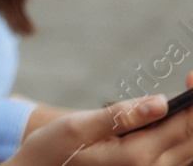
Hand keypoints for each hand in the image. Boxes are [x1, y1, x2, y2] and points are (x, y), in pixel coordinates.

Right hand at [8, 89, 192, 165]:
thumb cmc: (54, 147)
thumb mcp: (78, 125)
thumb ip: (121, 115)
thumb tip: (161, 103)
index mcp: (137, 156)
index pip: (183, 126)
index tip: (192, 76)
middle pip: (192, 138)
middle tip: (191, 80)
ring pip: (188, 148)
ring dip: (190, 122)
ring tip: (187, 94)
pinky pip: (178, 156)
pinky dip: (183, 135)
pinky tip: (175, 117)